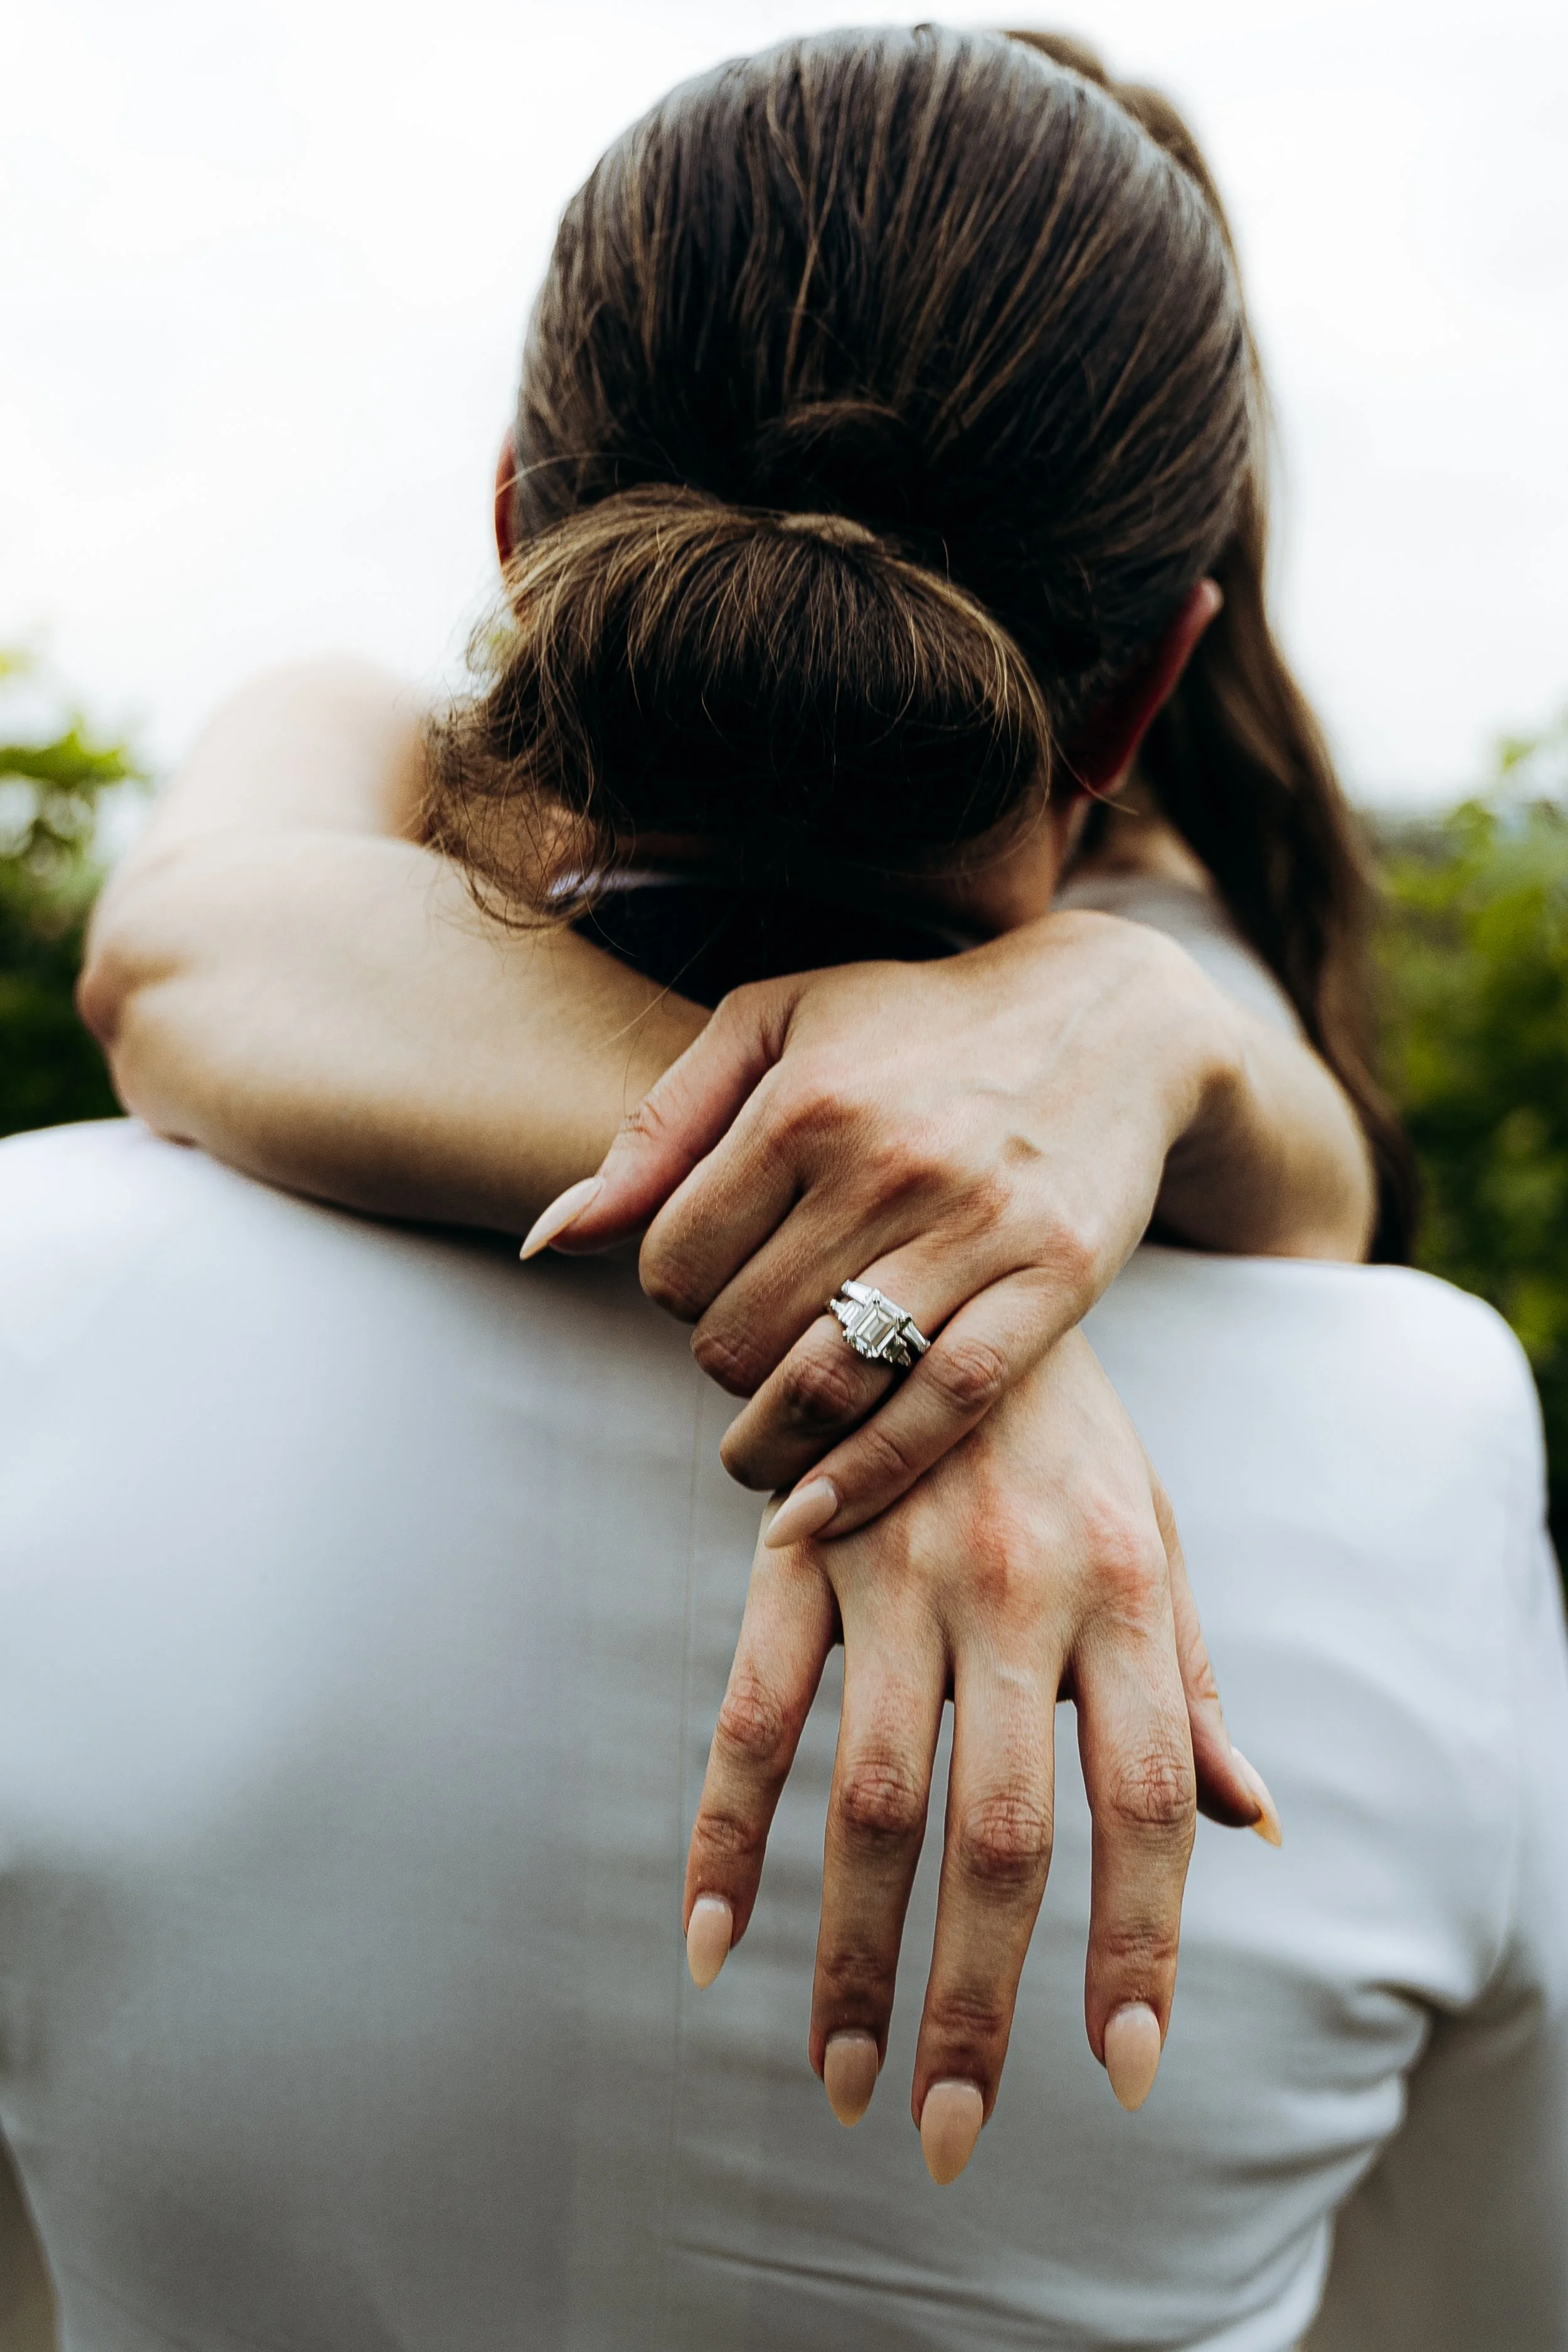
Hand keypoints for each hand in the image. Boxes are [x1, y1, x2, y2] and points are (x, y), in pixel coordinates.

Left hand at [529, 911, 1250, 1536]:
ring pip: (826, 1385)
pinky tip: (816, 1511)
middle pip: (739, 1336)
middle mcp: (887, 1165)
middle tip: (743, 1354)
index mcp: (804, 1102)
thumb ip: (656, 1129)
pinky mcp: (1050, 1283)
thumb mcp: (772, 1026)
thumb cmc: (912, 1022)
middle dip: (719, 1365)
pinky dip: (867, 1475)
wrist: (1105, 1017)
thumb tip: (554, 1240)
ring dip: (769, 1444)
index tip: (705, 1285)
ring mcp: (975, 1230)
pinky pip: (941, 1407)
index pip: (673, 1260)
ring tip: (759, 1450)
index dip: (669, 1292)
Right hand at [680, 1331, 1280, 2183]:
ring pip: (867, 1795)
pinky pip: (748, 1708)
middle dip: (976, 1998)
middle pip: (1002, 1828)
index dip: (1140, 1943)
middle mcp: (1016, 1589)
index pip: (1148, 1801)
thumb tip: (1254, 1823)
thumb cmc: (1066, 1423)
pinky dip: (722, 1829)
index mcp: (1122, 1589)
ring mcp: (894, 1569)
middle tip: (948, 2133)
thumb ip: (1187, 1678)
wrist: (939, 1252)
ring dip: (850, 1950)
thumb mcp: (1153, 1529)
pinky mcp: (791, 1549)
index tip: (1120, 2070)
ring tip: (840, 2079)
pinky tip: (707, 1938)